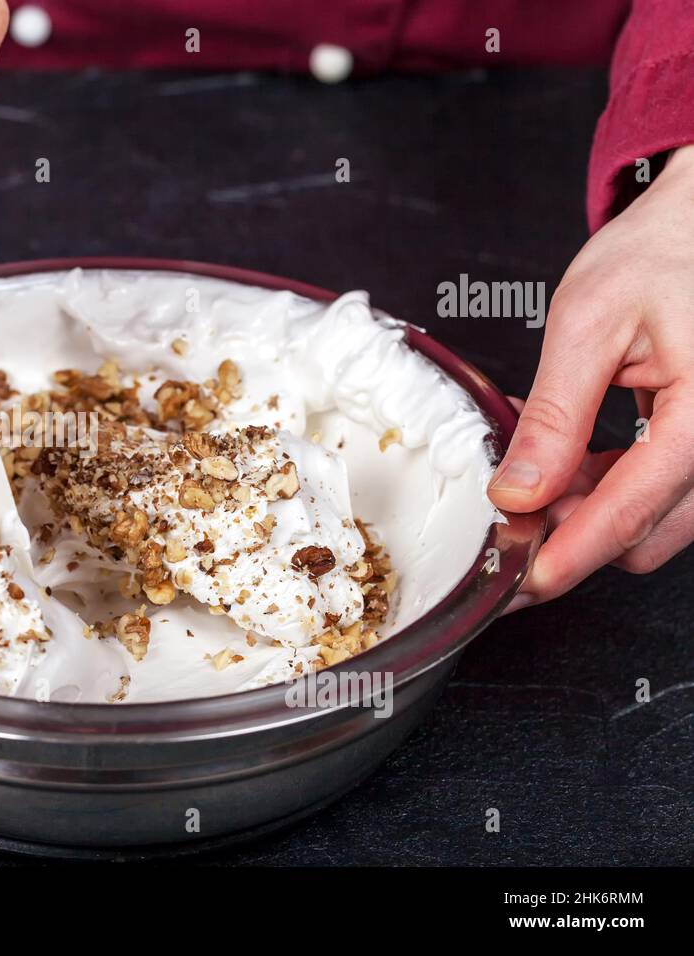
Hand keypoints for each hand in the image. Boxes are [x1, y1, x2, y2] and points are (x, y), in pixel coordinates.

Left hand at [490, 144, 693, 610]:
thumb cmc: (666, 252)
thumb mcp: (590, 322)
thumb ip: (556, 416)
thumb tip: (518, 492)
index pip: (635, 510)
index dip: (571, 553)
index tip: (522, 582)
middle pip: (646, 533)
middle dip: (571, 534)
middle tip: (504, 510)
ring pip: (654, 521)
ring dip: (588, 513)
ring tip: (531, 468)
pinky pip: (661, 493)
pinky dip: (609, 489)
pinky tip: (566, 461)